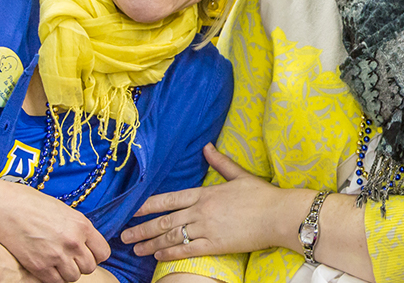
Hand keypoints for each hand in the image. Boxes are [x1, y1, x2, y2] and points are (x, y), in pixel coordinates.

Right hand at [0, 175, 109, 282]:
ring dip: (66, 273)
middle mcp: (73, 242)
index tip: (86, 253)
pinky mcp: (39, 266)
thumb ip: (78, 229)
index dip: (95, 254)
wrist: (4, 208)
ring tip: (55, 263)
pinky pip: (55, 282)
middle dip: (80, 264)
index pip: (103, 253)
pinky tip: (45, 267)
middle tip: (68, 258)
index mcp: (82, 225)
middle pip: (89, 267)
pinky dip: (52, 278)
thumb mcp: (64, 212)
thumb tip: (85, 242)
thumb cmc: (32, 205)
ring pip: (73, 277)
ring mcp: (56, 255)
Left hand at [122, 144, 301, 260]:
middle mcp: (201, 211)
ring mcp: (206, 228)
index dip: (148, 205)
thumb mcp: (240, 175)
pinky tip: (158, 257)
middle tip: (124, 236)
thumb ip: (221, 162)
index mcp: (205, 193)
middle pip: (165, 221)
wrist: (278, 215)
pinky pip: (186, 250)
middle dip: (142, 229)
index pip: (169, 198)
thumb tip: (207, 147)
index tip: (133, 211)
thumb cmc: (263, 196)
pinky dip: (169, 254)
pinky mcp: (214, 245)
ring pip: (171, 237)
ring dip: (151, 244)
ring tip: (136, 249)